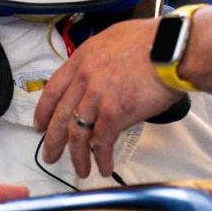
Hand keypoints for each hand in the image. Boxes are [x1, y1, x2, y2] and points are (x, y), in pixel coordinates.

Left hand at [32, 18, 183, 178]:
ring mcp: (97, 98)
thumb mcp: (112, 39)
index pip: (53, 90)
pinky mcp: (114, 114)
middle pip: (60, 116)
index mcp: (81, 60)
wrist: (172, 50)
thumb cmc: (151, 41)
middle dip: (52, 140)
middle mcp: (83, 79)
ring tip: (80, 170)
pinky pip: (102, 142)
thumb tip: (99, 73)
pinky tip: (103, 168)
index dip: (44, 111)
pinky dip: (101, 158)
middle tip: (50, 156)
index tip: (39, 125)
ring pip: (77, 134)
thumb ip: (98, 59)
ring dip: (77, 156)